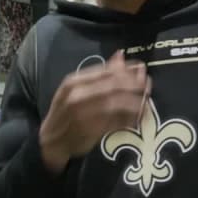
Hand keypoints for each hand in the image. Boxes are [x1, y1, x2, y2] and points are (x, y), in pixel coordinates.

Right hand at [38, 50, 149, 173]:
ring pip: (117, 104)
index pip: (107, 71)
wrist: (50, 141)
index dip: (127, 70)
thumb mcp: (74, 88)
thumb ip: (98, 74)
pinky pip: (116, 122)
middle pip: (114, 86)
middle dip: (135, 85)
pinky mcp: (91, 131)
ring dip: (135, 103)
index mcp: (74, 82)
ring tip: (145, 102)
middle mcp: (77, 96)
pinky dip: (129, 119)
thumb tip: (120, 55)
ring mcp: (84, 114)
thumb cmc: (65, 112)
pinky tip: (137, 118)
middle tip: (148, 85)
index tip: (140, 70)